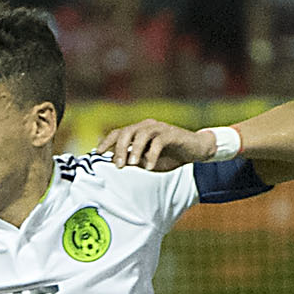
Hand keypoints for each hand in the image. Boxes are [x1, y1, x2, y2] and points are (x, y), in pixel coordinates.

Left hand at [102, 117, 216, 172]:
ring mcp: (159, 128)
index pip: (118, 132)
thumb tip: (117, 165)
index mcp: (138, 131)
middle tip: (118, 165)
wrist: (196, 150)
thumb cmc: (169, 156)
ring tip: (133, 164)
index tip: (97, 153)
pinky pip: (159, 142)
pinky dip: (152, 154)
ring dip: (135, 150)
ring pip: (141, 134)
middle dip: (119, 149)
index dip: (106, 142)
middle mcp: (146, 126)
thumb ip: (134, 160)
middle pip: (126, 132)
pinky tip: (150, 166)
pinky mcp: (172, 133)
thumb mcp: (147, 160)